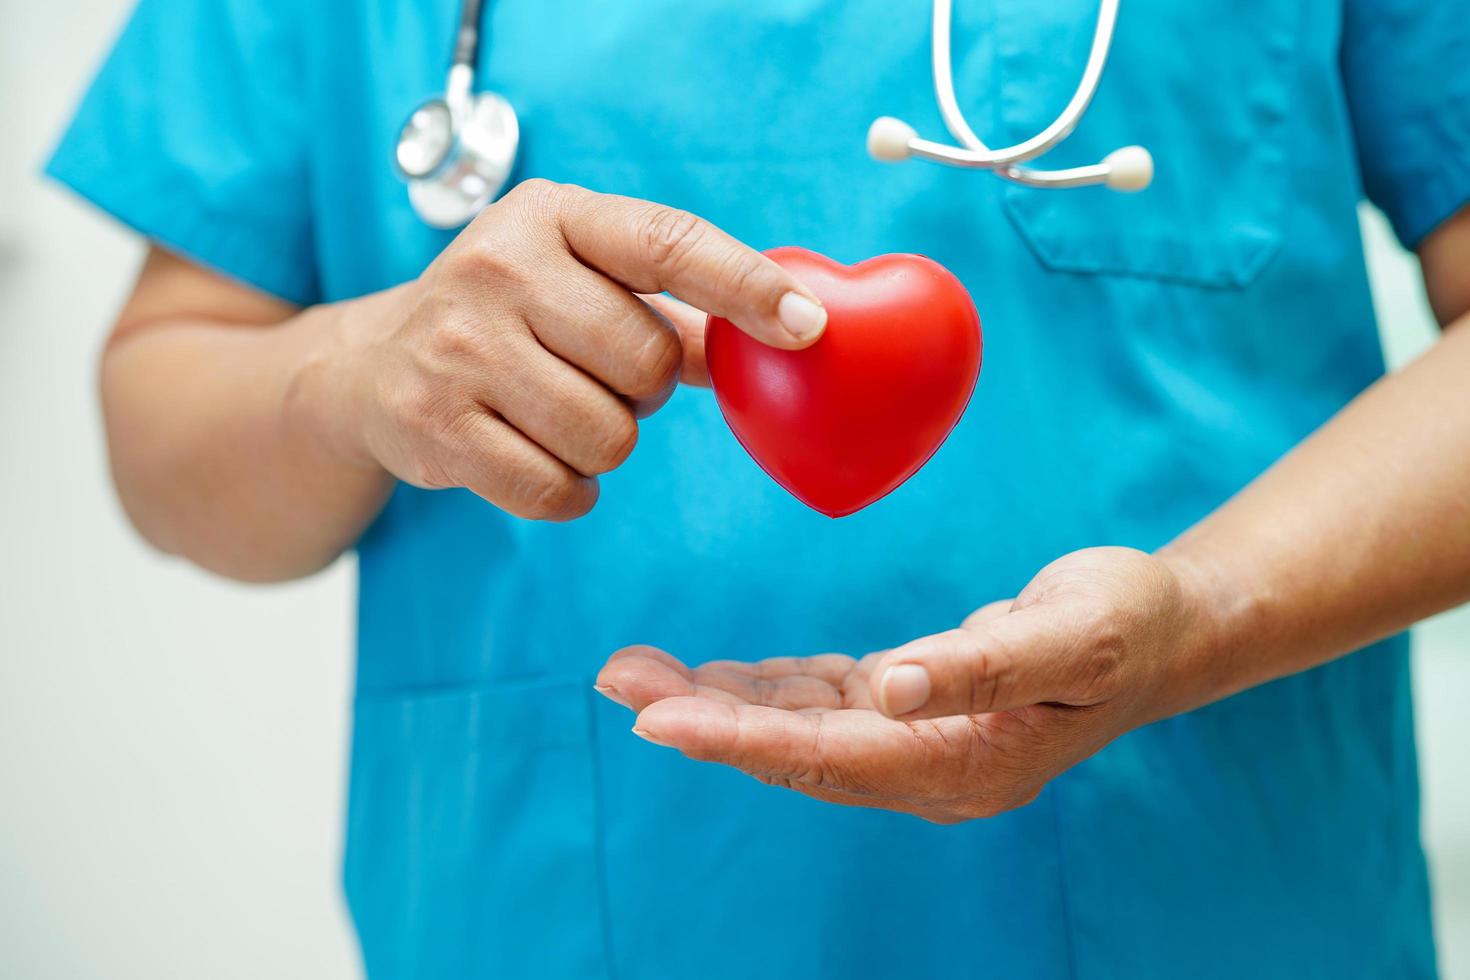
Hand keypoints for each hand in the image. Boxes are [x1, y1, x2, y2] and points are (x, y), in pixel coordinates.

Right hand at [308, 179, 826, 519]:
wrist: (372, 365)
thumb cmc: (512, 318)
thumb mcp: (581, 281)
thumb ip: (676, 308)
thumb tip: (789, 333)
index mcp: (552, 214)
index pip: (668, 244)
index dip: (745, 286)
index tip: (809, 326)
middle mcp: (498, 266)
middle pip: (649, 363)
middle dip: (645, 390)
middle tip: (597, 376)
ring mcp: (459, 345)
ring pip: (609, 435)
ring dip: (605, 443)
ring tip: (556, 412)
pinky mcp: (435, 423)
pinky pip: (557, 489)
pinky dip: (567, 491)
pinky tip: (534, 456)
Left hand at [596, 547, 1215, 822]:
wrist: (1166, 631)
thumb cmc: (1128, 622)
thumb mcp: (1074, 632)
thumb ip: (984, 663)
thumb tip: (891, 690)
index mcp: (965, 762)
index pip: (829, 757)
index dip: (740, 738)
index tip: (656, 718)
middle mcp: (930, 768)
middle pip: (794, 752)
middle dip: (701, 720)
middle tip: (615, 679)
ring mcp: (918, 745)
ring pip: (796, 731)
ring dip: (716, 702)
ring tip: (632, 672)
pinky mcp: (912, 711)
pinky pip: (820, 707)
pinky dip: (763, 690)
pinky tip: (711, 673)